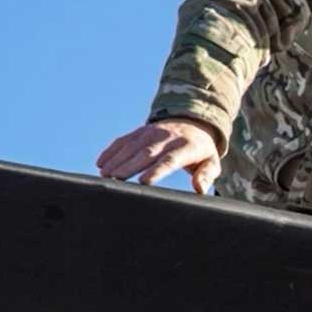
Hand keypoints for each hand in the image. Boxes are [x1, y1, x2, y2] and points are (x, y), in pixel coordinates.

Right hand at [96, 119, 220, 193]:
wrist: (192, 122)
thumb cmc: (201, 150)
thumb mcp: (211, 161)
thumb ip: (207, 175)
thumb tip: (200, 188)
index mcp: (185, 148)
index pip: (169, 160)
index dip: (156, 171)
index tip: (144, 182)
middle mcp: (166, 139)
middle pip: (146, 154)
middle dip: (130, 166)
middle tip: (115, 180)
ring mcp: (151, 133)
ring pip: (131, 147)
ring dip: (116, 160)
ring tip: (104, 175)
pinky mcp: (139, 132)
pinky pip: (123, 141)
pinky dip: (111, 151)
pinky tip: (100, 163)